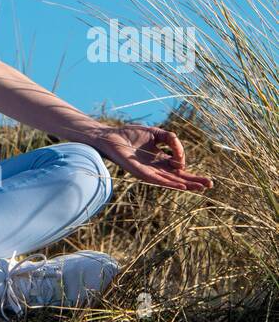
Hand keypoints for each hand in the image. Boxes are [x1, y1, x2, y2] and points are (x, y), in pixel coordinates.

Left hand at [92, 124, 212, 191]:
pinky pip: (158, 179)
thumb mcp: (156, 133)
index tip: (187, 163)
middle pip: (179, 177)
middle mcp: (157, 168)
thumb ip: (171, 139)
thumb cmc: (131, 134)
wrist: (111, 136)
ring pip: (171, 181)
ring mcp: (150, 172)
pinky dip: (170, 183)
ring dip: (186, 185)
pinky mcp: (141, 173)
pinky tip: (181, 185)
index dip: (189, 169)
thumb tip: (179, 151)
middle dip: (195, 181)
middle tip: (210, 185)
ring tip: (201, 188)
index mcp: (160, 159)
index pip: (179, 168)